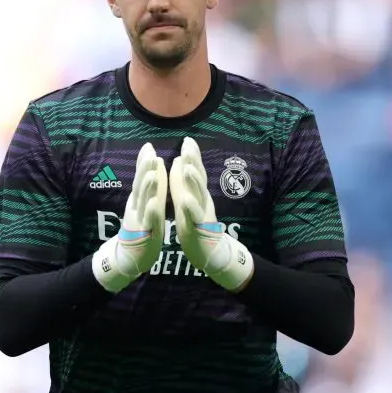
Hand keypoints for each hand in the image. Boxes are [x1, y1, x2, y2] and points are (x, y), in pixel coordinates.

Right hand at [92, 143, 167, 292]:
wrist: (131, 256)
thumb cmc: (141, 227)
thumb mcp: (145, 204)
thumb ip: (148, 185)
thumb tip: (153, 163)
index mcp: (139, 199)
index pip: (141, 177)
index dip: (144, 162)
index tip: (148, 146)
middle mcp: (137, 207)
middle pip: (140, 186)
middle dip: (145, 170)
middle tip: (150, 154)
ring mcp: (139, 220)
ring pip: (144, 201)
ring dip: (148, 188)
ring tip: (152, 174)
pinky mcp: (144, 234)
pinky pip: (149, 222)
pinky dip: (151, 212)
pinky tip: (155, 204)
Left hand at [169, 137, 253, 291]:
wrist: (209, 253)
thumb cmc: (196, 224)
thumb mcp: (187, 199)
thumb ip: (184, 181)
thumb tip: (182, 159)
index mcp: (197, 194)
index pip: (195, 171)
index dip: (193, 155)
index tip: (188, 139)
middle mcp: (202, 201)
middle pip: (199, 179)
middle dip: (194, 161)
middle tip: (188, 146)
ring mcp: (202, 215)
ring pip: (198, 195)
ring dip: (193, 181)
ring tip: (187, 168)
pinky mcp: (199, 229)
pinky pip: (195, 218)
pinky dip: (190, 208)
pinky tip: (185, 200)